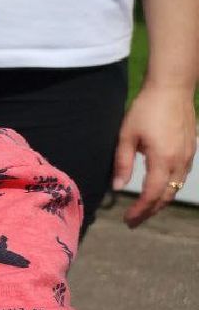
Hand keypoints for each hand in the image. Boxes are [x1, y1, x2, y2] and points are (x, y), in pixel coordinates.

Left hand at [112, 84, 195, 226]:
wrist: (172, 88)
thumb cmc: (146, 110)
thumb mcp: (126, 136)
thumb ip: (122, 163)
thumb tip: (118, 187)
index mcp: (163, 160)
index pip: (151, 195)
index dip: (140, 210)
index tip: (127, 220)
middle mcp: (180, 162)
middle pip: (167, 196)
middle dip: (150, 211)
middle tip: (134, 221)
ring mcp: (189, 156)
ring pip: (177, 188)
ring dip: (161, 201)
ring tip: (145, 209)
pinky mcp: (191, 149)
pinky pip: (182, 176)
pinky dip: (171, 188)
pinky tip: (160, 189)